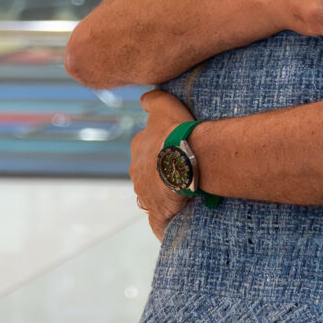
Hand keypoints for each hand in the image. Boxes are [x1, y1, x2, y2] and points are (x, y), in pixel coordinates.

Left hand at [130, 90, 193, 239]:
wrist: (183, 160)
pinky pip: (159, 222)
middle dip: (160, 173)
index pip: (145, 147)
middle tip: (183, 171)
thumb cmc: (175, 132)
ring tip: (184, 193)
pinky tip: (174, 224)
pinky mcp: (157, 212)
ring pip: (153, 196)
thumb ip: (152, 100)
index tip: (174, 148)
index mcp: (138, 148)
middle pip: (148, 173)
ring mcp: (145, 194)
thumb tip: (144, 98)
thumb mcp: (164, 105)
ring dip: (164, 195)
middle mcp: (137, 172)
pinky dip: (164, 224)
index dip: (160, 147)